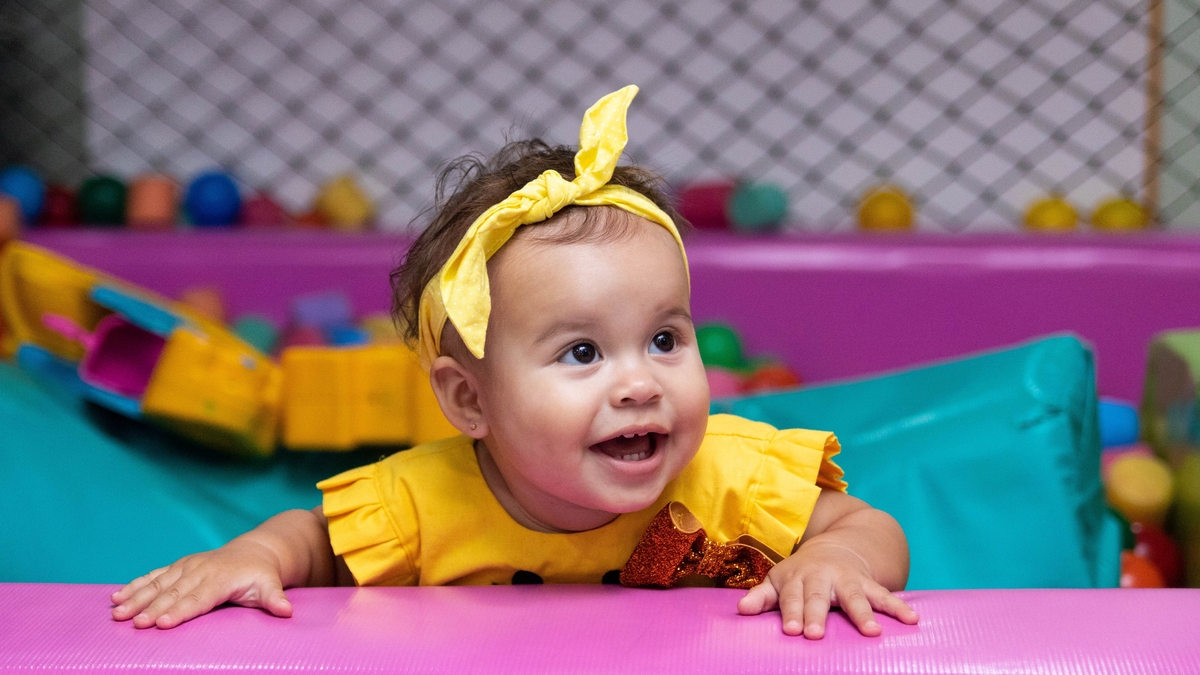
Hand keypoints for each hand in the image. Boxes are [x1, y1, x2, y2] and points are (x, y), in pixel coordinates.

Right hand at [110, 538, 292, 628]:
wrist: (254, 552)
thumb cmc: (261, 575)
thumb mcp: (271, 585)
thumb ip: (275, 598)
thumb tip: (286, 610)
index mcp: (220, 579)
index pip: (197, 598)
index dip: (180, 611)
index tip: (162, 623)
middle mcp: (199, 571)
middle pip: (173, 593)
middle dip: (152, 608)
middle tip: (135, 624)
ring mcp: (185, 567)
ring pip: (157, 584)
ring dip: (136, 598)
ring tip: (117, 613)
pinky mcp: (177, 567)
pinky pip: (152, 576)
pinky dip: (134, 585)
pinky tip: (116, 597)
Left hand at [736, 541, 918, 638]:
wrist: (836, 546)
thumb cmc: (801, 574)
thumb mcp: (779, 581)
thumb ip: (762, 597)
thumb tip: (741, 610)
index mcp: (797, 579)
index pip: (791, 598)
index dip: (790, 613)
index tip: (790, 630)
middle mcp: (822, 578)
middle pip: (818, 598)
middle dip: (817, 615)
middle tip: (816, 634)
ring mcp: (847, 580)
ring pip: (855, 596)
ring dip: (863, 613)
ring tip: (872, 632)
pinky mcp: (869, 584)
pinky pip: (885, 596)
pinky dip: (899, 607)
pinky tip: (913, 620)